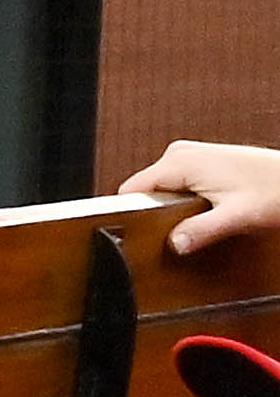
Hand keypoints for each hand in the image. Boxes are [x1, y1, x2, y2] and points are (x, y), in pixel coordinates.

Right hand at [135, 141, 279, 254]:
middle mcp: (180, 152)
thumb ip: (202, 231)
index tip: (148, 233)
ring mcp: (190, 154)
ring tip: (206, 216)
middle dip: (160, 213)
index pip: (131, 190)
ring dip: (175, 207)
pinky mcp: (200, 159)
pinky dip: (186, 199)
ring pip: (162, 188)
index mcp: (180, 161)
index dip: (135, 215)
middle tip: (191, 227)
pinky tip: (210, 207)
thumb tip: (175, 243)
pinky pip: (176, 183)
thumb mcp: (238, 216)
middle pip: (146, 191)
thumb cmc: (277, 188)